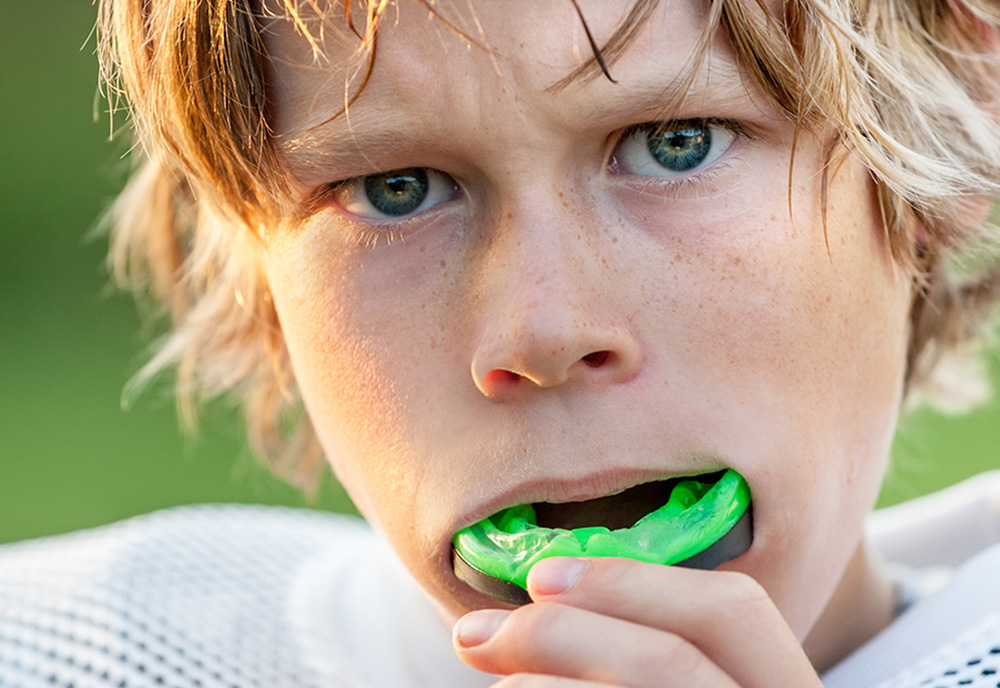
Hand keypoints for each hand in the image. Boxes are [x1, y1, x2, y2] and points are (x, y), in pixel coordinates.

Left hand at [452, 557, 823, 686]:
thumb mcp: (693, 682)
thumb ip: (648, 653)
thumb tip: (543, 603)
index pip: (732, 611)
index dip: (630, 581)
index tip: (540, 577)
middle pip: (667, 657)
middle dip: (558, 632)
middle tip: (475, 634)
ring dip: (537, 687)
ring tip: (502, 687)